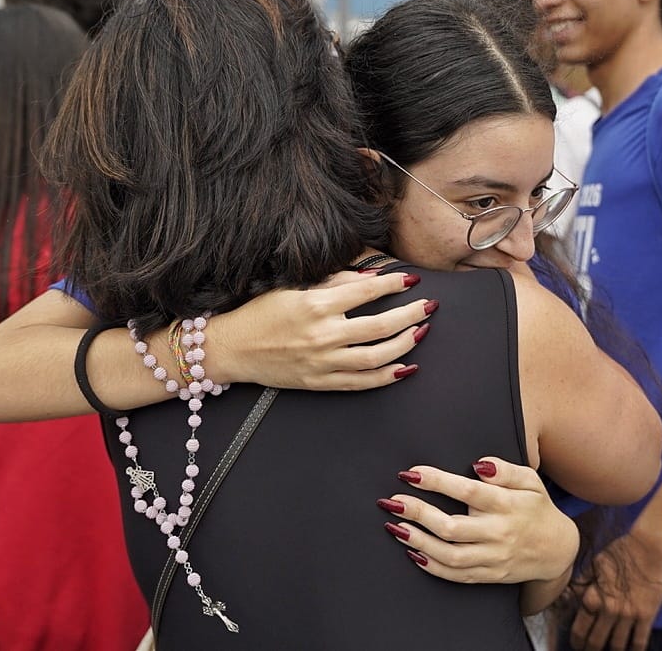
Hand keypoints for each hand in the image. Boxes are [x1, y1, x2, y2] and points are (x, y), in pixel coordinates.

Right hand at [210, 270, 432, 390]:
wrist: (233, 349)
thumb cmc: (261, 313)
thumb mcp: (292, 287)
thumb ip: (333, 282)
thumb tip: (371, 278)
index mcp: (315, 304)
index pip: (366, 291)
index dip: (394, 284)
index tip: (411, 280)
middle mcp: (322, 334)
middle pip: (379, 325)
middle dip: (409, 314)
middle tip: (428, 306)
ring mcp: (322, 362)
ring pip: (376, 356)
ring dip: (404, 344)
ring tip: (420, 331)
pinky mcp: (319, 383)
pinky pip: (361, 383)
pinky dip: (387, 376)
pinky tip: (405, 366)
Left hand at [379, 457, 577, 583]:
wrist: (558, 550)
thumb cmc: (536, 507)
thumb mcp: (530, 481)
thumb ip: (505, 470)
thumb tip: (479, 464)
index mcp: (507, 505)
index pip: (468, 492)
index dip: (437, 481)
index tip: (411, 473)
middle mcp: (499, 534)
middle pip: (452, 528)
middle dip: (418, 513)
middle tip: (392, 500)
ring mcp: (494, 558)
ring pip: (450, 556)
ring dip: (418, 542)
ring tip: (395, 527)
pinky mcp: (490, 576)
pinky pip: (457, 575)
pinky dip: (432, 566)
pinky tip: (413, 552)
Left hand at [569, 531, 661, 650]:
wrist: (648, 546)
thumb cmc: (620, 551)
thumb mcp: (595, 564)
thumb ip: (583, 582)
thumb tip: (571, 594)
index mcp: (592, 597)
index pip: (579, 628)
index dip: (576, 640)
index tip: (576, 645)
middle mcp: (608, 610)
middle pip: (596, 642)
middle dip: (590, 650)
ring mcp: (628, 615)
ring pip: (617, 645)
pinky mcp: (647, 616)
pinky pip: (640, 641)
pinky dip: (634, 650)